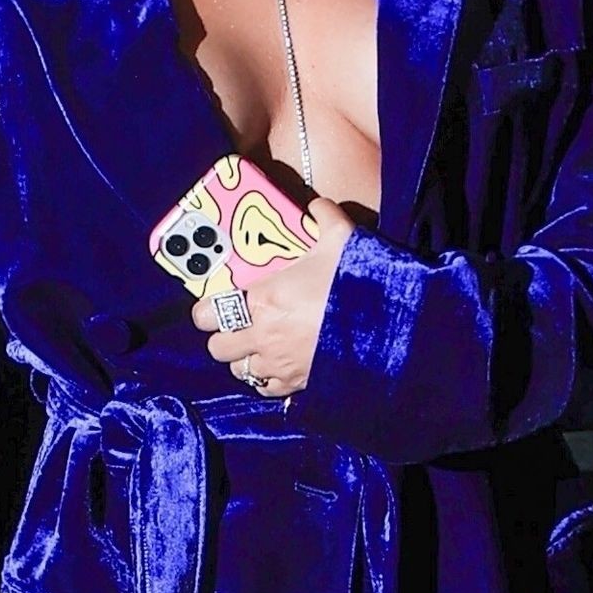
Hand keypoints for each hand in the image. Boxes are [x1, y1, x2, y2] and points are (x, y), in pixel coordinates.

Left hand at [191, 197, 353, 396]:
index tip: (214, 305)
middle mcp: (263, 335)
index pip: (207, 314)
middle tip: (239, 325)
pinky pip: (268, 388)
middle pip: (218, 348)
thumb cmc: (355, 283)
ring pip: (241, 371)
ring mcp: (280, 363)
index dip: (206, 310)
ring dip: (245, 359)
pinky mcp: (298, 382)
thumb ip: (324, 216)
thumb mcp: (340, 238)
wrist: (386, 326)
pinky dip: (269, 379)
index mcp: (262, 300)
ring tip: (260, 345)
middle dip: (224, 337)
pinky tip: (279, 365)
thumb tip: (319, 204)